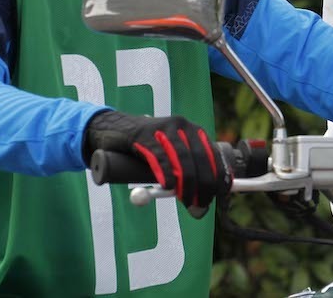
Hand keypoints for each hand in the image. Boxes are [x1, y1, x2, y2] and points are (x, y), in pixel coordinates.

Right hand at [83, 110, 225, 215]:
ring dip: (188, 184)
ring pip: (183, 159)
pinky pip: (160, 156)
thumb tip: (199, 206)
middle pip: (200, 159)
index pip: (213, 156)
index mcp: (194, 132)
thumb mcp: (169, 159)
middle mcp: (184, 126)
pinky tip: (168, 186)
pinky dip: (166, 172)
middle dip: (203, 185)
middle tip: (200, 206)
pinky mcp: (146, 134)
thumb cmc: (145, 150)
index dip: (217, 178)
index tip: (218, 197)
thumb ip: (184, 176)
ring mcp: (165, 128)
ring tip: (187, 201)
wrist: (115, 130)